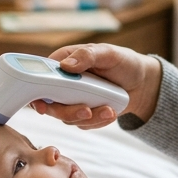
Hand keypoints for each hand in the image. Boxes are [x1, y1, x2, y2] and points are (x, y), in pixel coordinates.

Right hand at [29, 44, 162, 129]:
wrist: (142, 83)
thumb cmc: (124, 62)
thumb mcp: (108, 53)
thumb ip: (87, 56)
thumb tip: (66, 66)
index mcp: (63, 63)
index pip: (40, 78)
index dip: (36, 92)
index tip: (41, 105)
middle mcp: (64, 83)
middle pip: (51, 104)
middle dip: (68, 111)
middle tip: (87, 110)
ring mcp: (72, 100)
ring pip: (67, 118)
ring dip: (88, 118)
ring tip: (109, 110)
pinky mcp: (84, 114)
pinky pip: (83, 124)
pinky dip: (98, 121)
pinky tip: (111, 113)